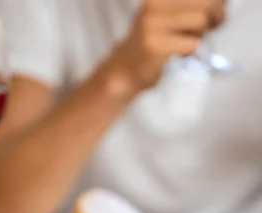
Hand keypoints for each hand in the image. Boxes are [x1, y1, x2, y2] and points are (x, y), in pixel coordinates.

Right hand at [108, 0, 225, 92]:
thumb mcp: (166, 16)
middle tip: (215, 26)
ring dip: (200, 35)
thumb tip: (222, 3)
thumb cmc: (151, 44)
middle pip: (205, 2)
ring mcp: (154, 24)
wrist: (123, 72)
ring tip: (187, 43)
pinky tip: (179, 55)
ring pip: (201, 22)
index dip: (216, 2)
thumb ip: (190, 6)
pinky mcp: (157, 46)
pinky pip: (192, 44)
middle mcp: (154, 4)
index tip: (218, 11)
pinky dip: (191, 52)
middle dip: (216, 15)